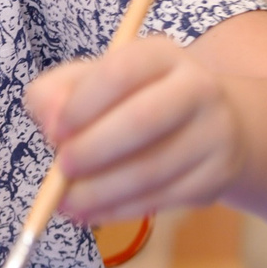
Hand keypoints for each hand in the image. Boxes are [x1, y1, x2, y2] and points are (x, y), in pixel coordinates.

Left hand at [25, 33, 247, 222]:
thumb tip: (49, 121)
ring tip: (65, 202)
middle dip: (94, 149)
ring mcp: (214, 132)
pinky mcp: (217, 174)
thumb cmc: (131, 99)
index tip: (53, 132)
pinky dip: (120, 209)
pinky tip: (92, 213)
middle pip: (144, 119)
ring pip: (154, 168)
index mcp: (161, 55)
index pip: (121, 72)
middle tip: (61, 169)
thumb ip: (55, 93)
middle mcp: (198, 87)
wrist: (207, 124)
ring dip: (102, 191)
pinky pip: (164, 198)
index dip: (83, 104)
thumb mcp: (89, 83)